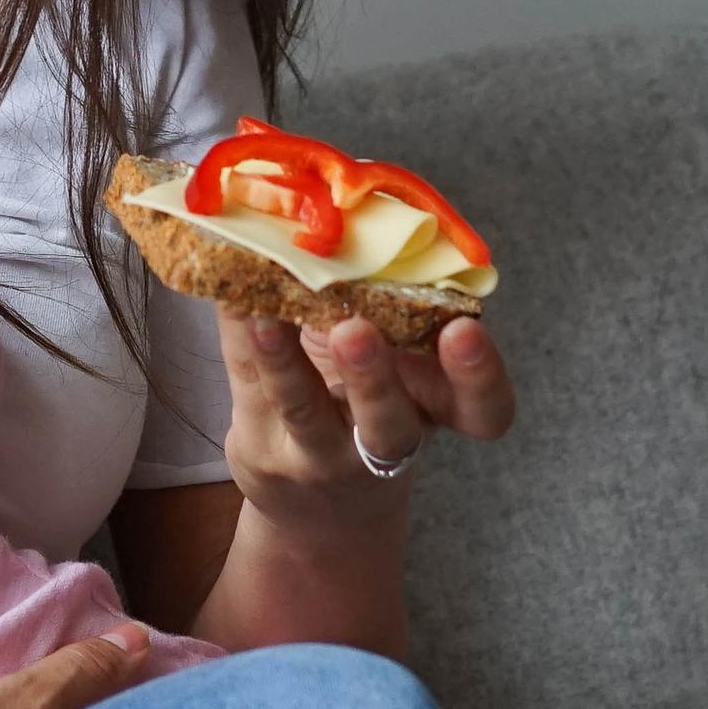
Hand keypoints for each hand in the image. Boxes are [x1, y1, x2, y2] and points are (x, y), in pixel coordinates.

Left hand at [216, 309, 516, 539]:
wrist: (313, 499)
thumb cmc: (366, 401)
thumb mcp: (400, 361)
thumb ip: (397, 305)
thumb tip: (362, 209)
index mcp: (438, 411)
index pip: (483, 411)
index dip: (480, 376)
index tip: (463, 330)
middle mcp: (383, 442)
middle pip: (390, 425)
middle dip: (373, 378)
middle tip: (354, 329)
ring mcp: (318, 454)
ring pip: (304, 411)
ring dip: (284, 361)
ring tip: (265, 318)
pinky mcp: (261, 449)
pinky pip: (247, 384)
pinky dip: (235, 335)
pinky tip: (224, 295)